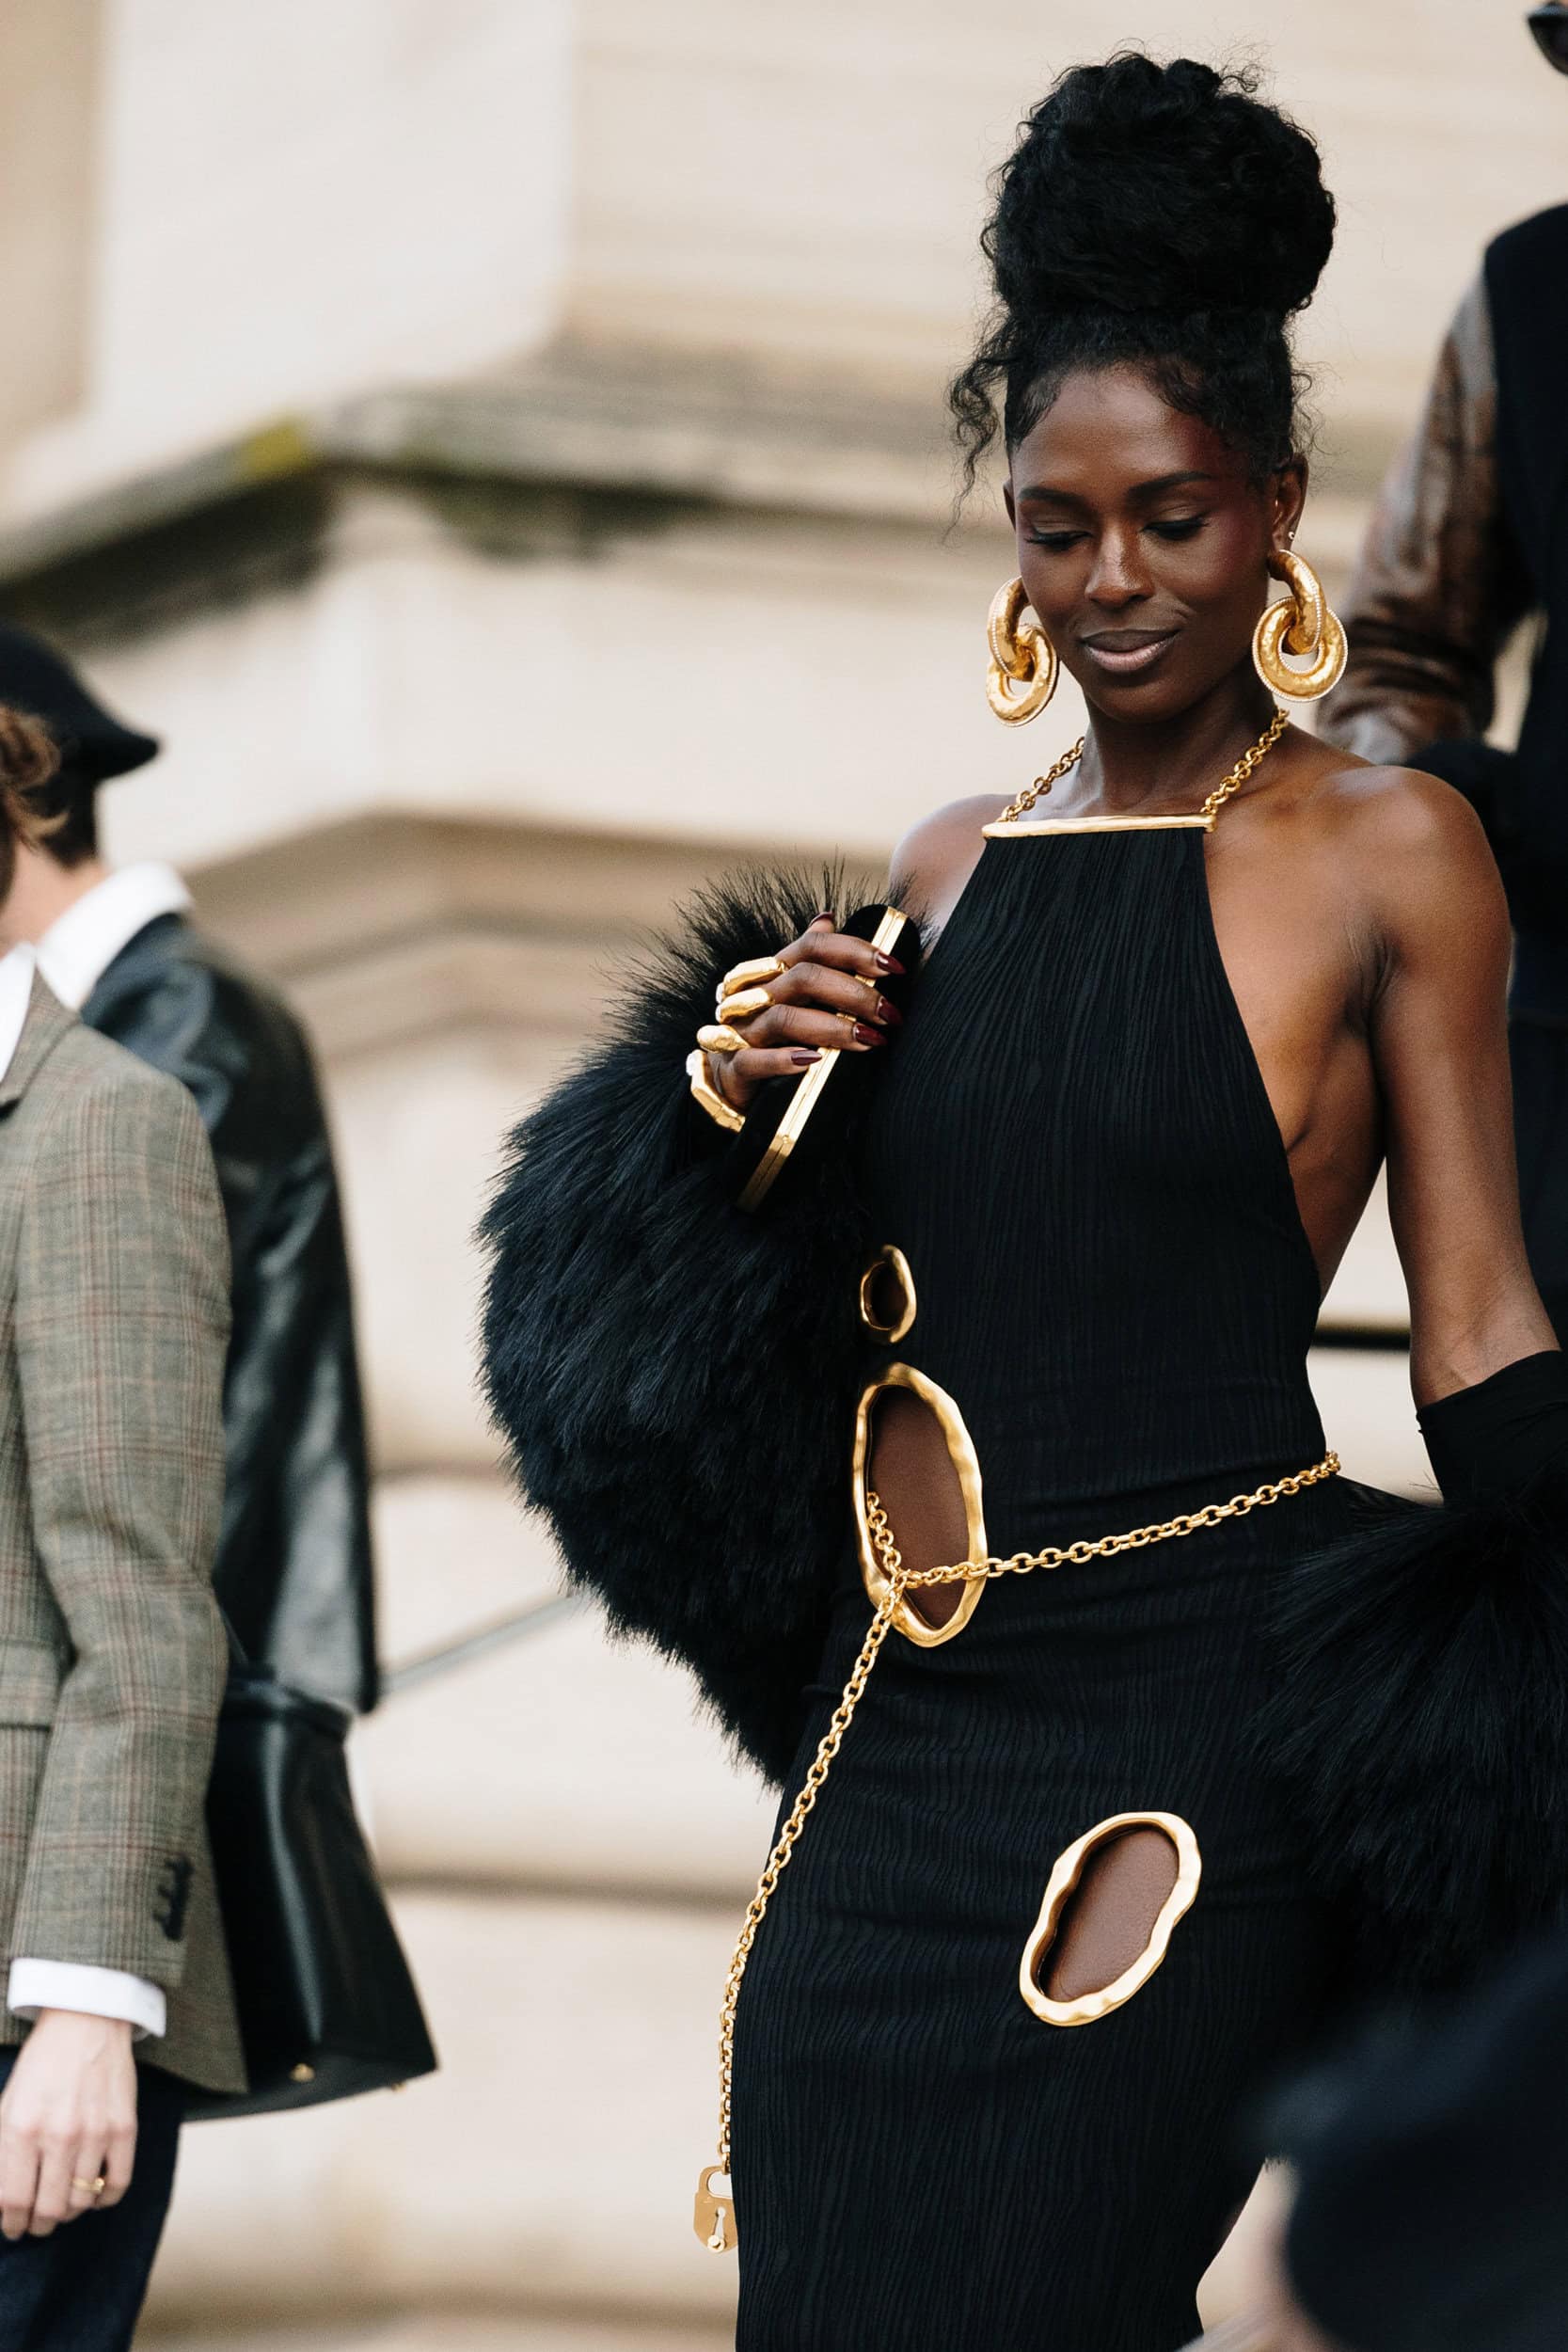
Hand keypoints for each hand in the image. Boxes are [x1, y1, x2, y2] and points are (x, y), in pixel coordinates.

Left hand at [0, 2011, 136, 2237]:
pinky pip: (117, 2184)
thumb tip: (1, 2200)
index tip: (12, 2227)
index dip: (10, 2224)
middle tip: (36, 2224)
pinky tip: (94, 2194)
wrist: (86, 2020)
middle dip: (38, 2225)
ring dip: (68, 2212)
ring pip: (80, 2202)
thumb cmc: (41, 2064)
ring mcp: (95, 2132)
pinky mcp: (125, 2127)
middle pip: (48, 2210)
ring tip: (62, 2204)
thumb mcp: (6, 2104)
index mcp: (21, 2128)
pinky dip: (104, 2199)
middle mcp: (58, 2134)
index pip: (12, 2201)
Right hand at [707, 914, 903, 1112]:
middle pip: (804, 978)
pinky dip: (785, 1060)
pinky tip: (816, 1062)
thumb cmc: (770, 1036)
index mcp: (772, 973)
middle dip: (854, 993)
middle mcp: (755, 995)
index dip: (854, 950)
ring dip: (833, 1028)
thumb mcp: (789, 995)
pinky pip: (754, 1060)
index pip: (812, 946)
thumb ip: (808, 960)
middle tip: (889, 1014)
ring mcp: (742, 1030)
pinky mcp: (733, 1067)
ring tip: (870, 1040)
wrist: (730, 1081)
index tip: (893, 967)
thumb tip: (827, 918)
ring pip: (785, 1018)